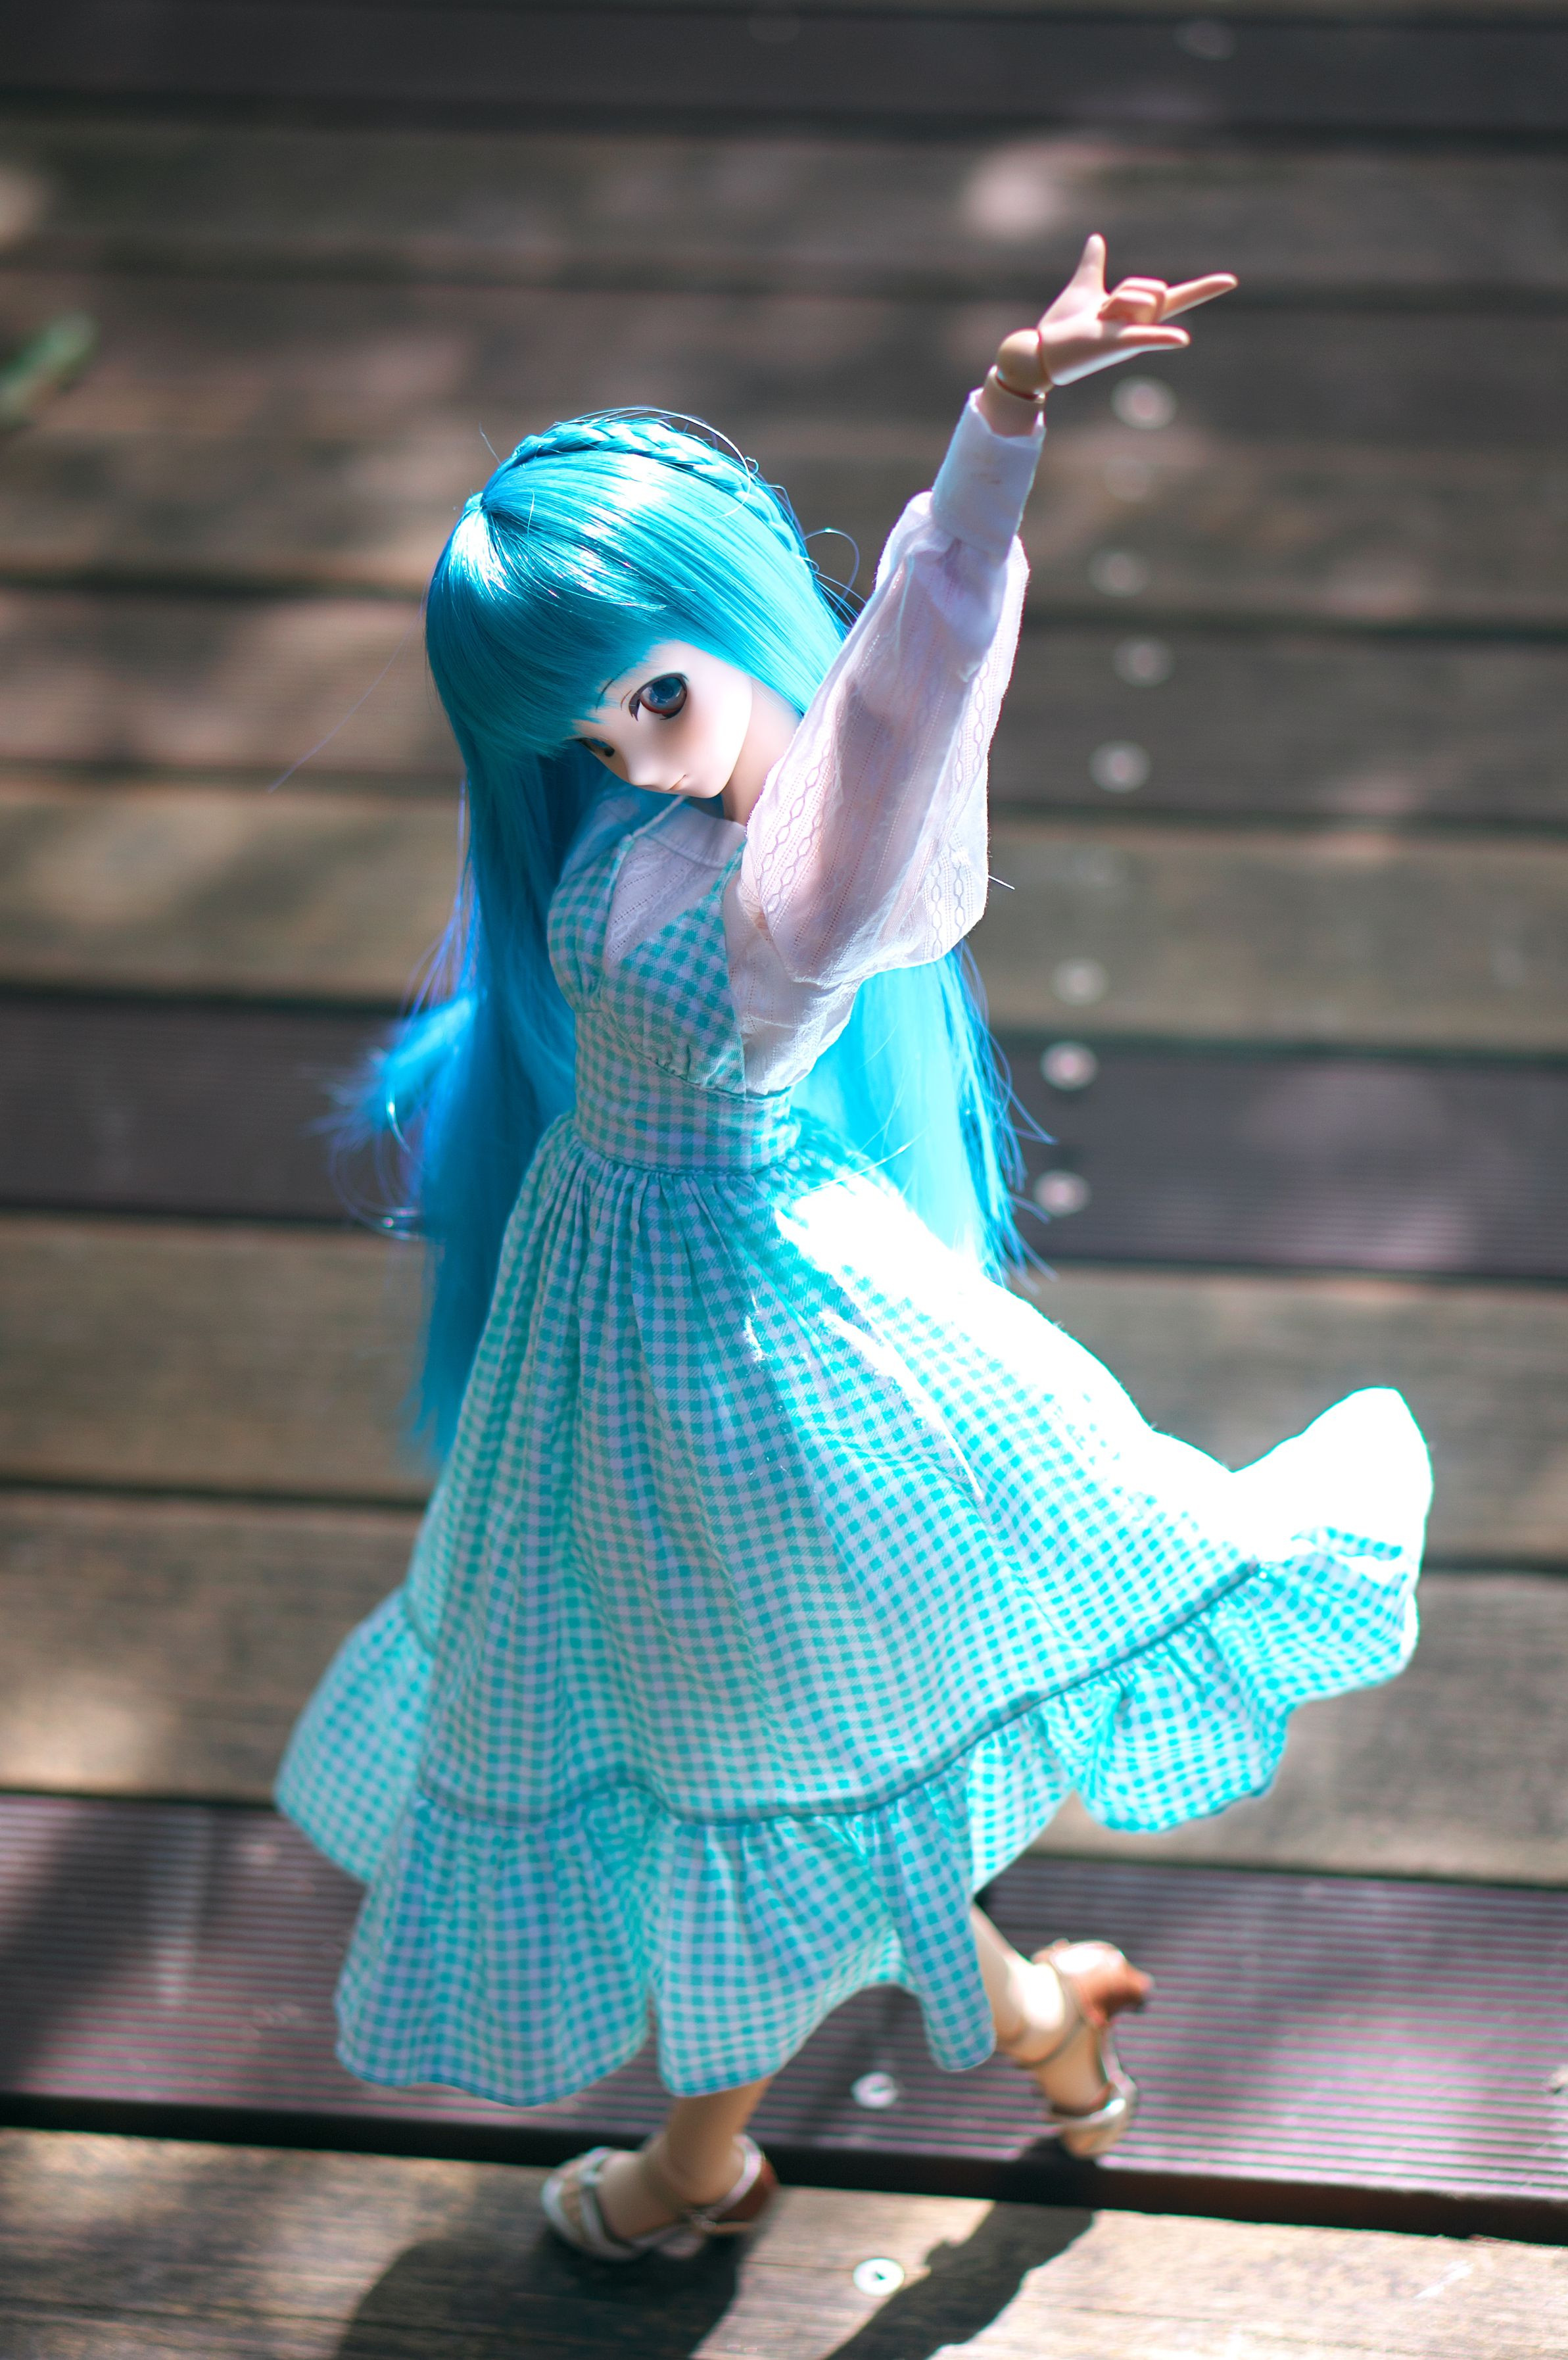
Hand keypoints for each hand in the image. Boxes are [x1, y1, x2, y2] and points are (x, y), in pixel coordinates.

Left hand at [993, 234, 1236, 396]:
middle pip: (1151, 287)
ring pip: (1141, 296)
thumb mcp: (1084, 285)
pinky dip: (1165, 338)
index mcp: (1137, 313)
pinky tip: (1183, 340)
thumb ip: (1093, 263)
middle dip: (1123, 290)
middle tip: (1099, 314)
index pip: (1177, 296)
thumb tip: (1095, 240)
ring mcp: (1134, 337)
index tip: (1231, 280)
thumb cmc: (1064, 324)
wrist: (1043, 350)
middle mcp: (1141, 326)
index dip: (1204, 288)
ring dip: (1113, 303)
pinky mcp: (1120, 345)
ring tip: (1096, 324)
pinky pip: (1148, 336)